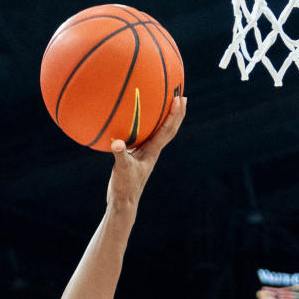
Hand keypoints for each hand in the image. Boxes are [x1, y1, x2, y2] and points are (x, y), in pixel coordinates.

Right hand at [107, 95, 186, 209]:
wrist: (123, 202)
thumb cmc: (124, 187)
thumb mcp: (121, 169)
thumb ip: (119, 155)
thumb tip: (116, 142)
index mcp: (152, 151)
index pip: (167, 130)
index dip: (175, 114)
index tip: (180, 98)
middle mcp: (152, 151)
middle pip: (169, 128)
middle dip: (177, 113)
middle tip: (181, 96)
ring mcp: (145, 153)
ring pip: (158, 131)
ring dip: (164, 117)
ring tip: (164, 102)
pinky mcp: (136, 156)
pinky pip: (143, 136)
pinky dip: (143, 125)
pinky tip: (134, 119)